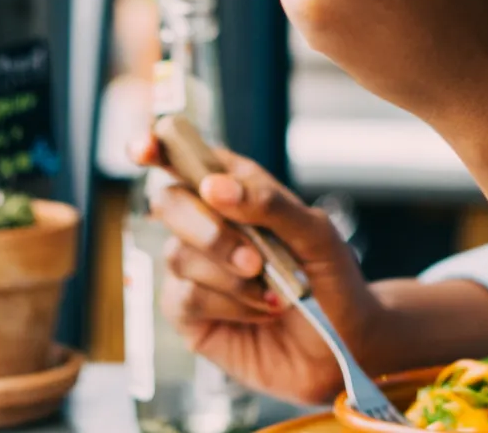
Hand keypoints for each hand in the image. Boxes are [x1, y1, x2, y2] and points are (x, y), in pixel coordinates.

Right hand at [135, 136, 374, 405]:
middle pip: (169, 201)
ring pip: (177, 254)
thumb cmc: (331, 277)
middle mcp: (209, 222)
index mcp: (237, 188)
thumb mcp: (315, 232)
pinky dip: (228, 303)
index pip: (186, 156)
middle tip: (253, 258)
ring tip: (272, 288)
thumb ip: (268, 203)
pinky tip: (261, 310)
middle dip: (205, 228)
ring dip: (229, 274)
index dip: (156, 144)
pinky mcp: (190, 313)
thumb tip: (214, 187)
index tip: (144, 148)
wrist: (343, 343)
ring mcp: (196, 268)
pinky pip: (185, 298)